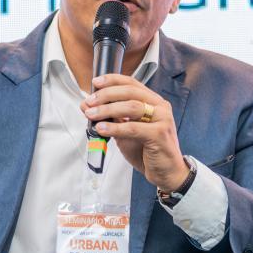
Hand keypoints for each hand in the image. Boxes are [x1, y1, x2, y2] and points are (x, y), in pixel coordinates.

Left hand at [79, 74, 187, 190]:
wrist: (166, 172)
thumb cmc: (147, 151)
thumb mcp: (125, 131)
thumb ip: (110, 118)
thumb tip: (87, 106)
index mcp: (153, 101)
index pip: (132, 83)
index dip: (112, 80)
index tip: (96, 82)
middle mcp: (160, 107)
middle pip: (130, 92)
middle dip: (107, 95)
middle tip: (90, 101)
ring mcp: (162, 119)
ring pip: (132, 107)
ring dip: (108, 109)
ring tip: (91, 114)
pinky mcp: (160, 134)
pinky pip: (133, 128)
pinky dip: (115, 128)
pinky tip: (102, 129)